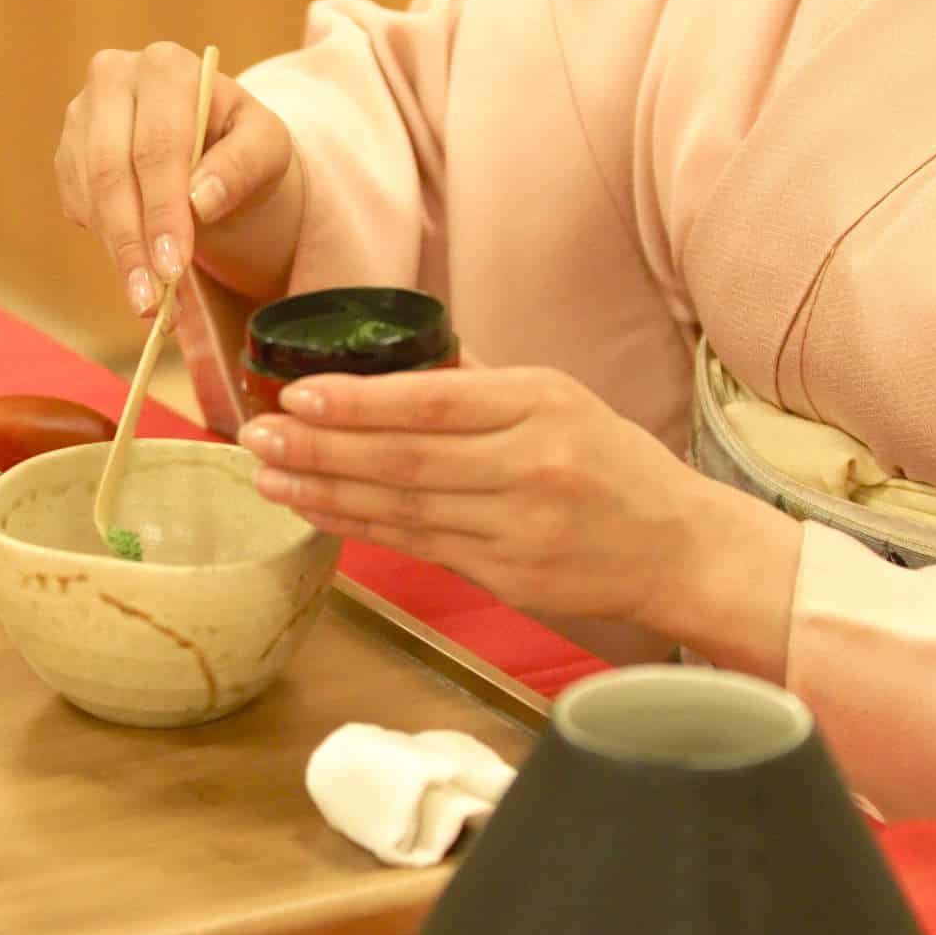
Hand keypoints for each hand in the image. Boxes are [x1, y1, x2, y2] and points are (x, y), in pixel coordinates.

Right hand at [55, 42, 305, 317]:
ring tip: (148, 300)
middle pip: (111, 170)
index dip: (162, 210)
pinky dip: (105, 241)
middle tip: (151, 299)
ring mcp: (82, 114)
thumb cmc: (242, 145)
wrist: (212, 147)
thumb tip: (201, 202)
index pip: (157, 146)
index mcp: (166, 67)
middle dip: (132, 242)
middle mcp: (113, 77)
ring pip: (89, 193)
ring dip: (116, 253)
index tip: (174, 266)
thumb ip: (243, 166)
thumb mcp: (267, 149)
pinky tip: (137, 261)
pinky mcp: (68, 150)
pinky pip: (77, 204)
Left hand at [236, 366, 801, 669]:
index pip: (432, 400)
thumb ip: (479, 384)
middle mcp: (530, 463)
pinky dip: (357, 526)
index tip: (295, 392)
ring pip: (401, 507)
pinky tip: (314, 509)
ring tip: (267, 474)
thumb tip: (395, 360)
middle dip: (320, 446)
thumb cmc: (611, 464)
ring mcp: (517, 525)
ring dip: (324, 490)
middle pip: (405, 457)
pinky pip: (415, 544)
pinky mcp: (506, 574)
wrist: (678, 547)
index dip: (358, 401)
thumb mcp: (561, 399)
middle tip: (256, 435)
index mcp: (541, 402)